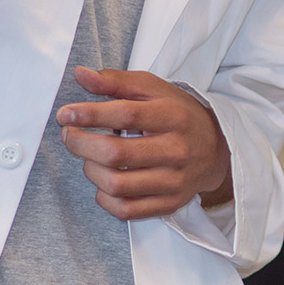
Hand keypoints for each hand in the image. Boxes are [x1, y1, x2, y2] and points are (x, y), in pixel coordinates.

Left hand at [57, 66, 232, 219]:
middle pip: (116, 154)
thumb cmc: (179, 115)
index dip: (89, 115)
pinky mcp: (169, 203)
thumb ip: (117, 81)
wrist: (217, 149)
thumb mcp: (154, 89)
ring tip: (90, 158)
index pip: (126, 115)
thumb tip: (81, 75)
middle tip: (70, 135)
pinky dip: (104, 197)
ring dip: (91, 170)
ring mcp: (174, 180)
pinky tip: (104, 182)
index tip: (66, 114)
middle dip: (81, 144)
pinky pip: (124, 209)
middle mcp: (177, 150)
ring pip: (116, 184)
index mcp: (174, 117)